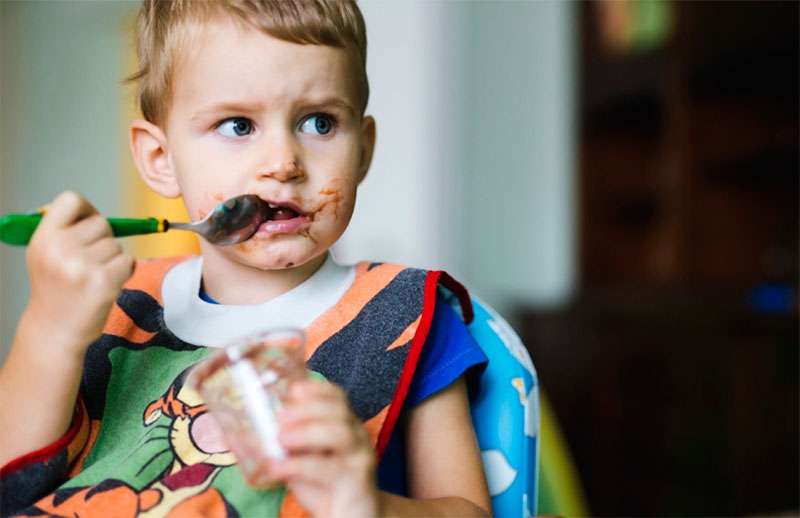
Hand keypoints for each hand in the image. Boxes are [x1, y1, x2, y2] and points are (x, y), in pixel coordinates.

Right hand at [23, 191, 134, 357]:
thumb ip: (63, 232)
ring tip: (93, 278)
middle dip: (103, 239)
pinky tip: (107, 284)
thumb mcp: (45, 255)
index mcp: (43, 238)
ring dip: (113, 259)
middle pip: (101, 223)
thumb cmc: (55, 291)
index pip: (70, 200)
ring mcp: (82, 266)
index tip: (87, 224)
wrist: (54, 331)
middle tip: (90, 261)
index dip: (86, 209)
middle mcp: (60, 249)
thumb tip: (90, 212)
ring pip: (116, 245)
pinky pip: (128, 261)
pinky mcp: (103, 282)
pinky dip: (124, 271)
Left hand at [274, 379, 378, 517]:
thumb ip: (290, 443)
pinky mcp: (357, 483)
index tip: (293, 390)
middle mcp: (358, 437)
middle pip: (338, 411)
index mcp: (346, 425)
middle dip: (307, 409)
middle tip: (280, 418)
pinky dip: (299, 465)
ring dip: (306, 432)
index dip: (316, 390)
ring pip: (340, 433)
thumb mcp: (303, 459)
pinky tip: (278, 468)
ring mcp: (360, 459)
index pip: (337, 397)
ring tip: (281, 439)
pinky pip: (330, 469)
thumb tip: (257, 428)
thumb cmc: (325, 487)